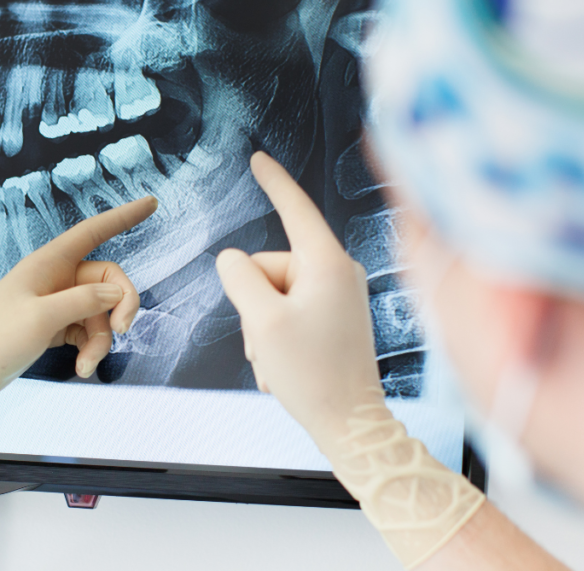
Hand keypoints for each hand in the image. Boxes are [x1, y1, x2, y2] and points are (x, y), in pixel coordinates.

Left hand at [0, 195, 157, 399]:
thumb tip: (116, 293)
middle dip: (120, 306)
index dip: (124, 216)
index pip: (93, 231)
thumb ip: (84, 301)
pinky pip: (85, 330)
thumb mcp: (41, 319)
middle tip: (122, 330)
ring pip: (98, 312)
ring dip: (101, 339)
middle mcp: (53, 279)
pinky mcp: (51, 328)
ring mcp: (53, 304)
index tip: (151, 202)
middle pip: (106, 280)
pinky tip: (81, 367)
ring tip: (86, 365)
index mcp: (47, 264)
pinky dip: (89, 348)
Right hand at [215, 152, 382, 456]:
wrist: (351, 426)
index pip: (295, 209)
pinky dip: (277, 338)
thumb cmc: (315, 375)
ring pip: (273, 294)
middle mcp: (338, 274)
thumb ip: (239, 278)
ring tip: (281, 360)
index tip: (259, 158)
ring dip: (263, 328)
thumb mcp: (263, 321)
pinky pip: (287, 313)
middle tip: (270, 342)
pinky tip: (288, 366)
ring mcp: (338, 296)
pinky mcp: (335, 317)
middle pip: (269, 266)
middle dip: (255, 304)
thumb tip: (233, 260)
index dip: (273, 182)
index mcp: (328, 265)